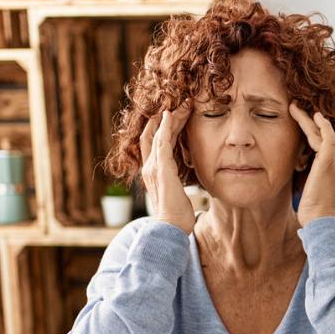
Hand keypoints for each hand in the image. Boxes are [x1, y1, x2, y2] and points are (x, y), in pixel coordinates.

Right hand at [139, 103, 194, 233]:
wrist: (170, 228)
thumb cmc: (177, 216)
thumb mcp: (176, 194)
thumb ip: (177, 183)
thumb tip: (185, 181)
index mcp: (153, 172)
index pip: (156, 143)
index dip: (164, 128)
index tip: (177, 115)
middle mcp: (149, 167)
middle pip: (154, 135)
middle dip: (167, 118)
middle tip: (183, 104)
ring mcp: (153, 167)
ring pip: (158, 134)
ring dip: (171, 118)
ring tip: (184, 104)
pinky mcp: (161, 169)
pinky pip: (161, 142)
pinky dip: (165, 127)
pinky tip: (171, 115)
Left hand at [290, 104, 334, 225]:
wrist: (321, 221)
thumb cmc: (316, 211)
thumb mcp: (314, 189)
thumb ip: (310, 176)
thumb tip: (300, 170)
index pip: (328, 144)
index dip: (317, 131)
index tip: (305, 123)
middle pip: (327, 135)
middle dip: (312, 121)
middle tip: (298, 109)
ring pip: (324, 133)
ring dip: (309, 119)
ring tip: (295, 108)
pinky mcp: (329, 162)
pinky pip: (327, 137)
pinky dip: (321, 125)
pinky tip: (313, 116)